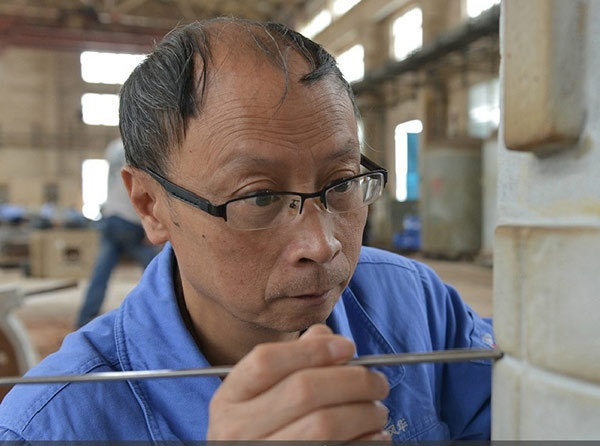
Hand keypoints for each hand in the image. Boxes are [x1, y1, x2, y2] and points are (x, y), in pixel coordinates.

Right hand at [207, 324, 390, 440]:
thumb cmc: (263, 430)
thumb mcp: (260, 396)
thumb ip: (292, 360)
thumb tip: (329, 338)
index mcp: (229, 400)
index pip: (266, 361)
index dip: (312, 350)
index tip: (347, 346)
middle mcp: (237, 431)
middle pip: (303, 390)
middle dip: (353, 380)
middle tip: (378, 381)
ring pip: (325, 425)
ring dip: (365, 412)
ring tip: (377, 410)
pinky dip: (369, 441)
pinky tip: (374, 435)